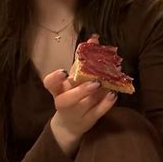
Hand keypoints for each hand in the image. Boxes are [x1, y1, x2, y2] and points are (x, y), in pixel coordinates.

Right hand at [43, 34, 116, 155]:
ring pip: (84, 106)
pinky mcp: (88, 120)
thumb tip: (94, 38)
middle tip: (95, 82)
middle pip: (67, 99)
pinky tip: (113, 95)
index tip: (64, 72)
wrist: (70, 123)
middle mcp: (64, 102)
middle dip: (81, 90)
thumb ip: (83, 59)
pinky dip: (106, 104)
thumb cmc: (72, 94)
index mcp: (58, 89)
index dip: (55, 78)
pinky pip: (97, 113)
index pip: (50, 84)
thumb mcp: (75, 77)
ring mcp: (76, 113)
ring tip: (106, 85)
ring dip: (96, 95)